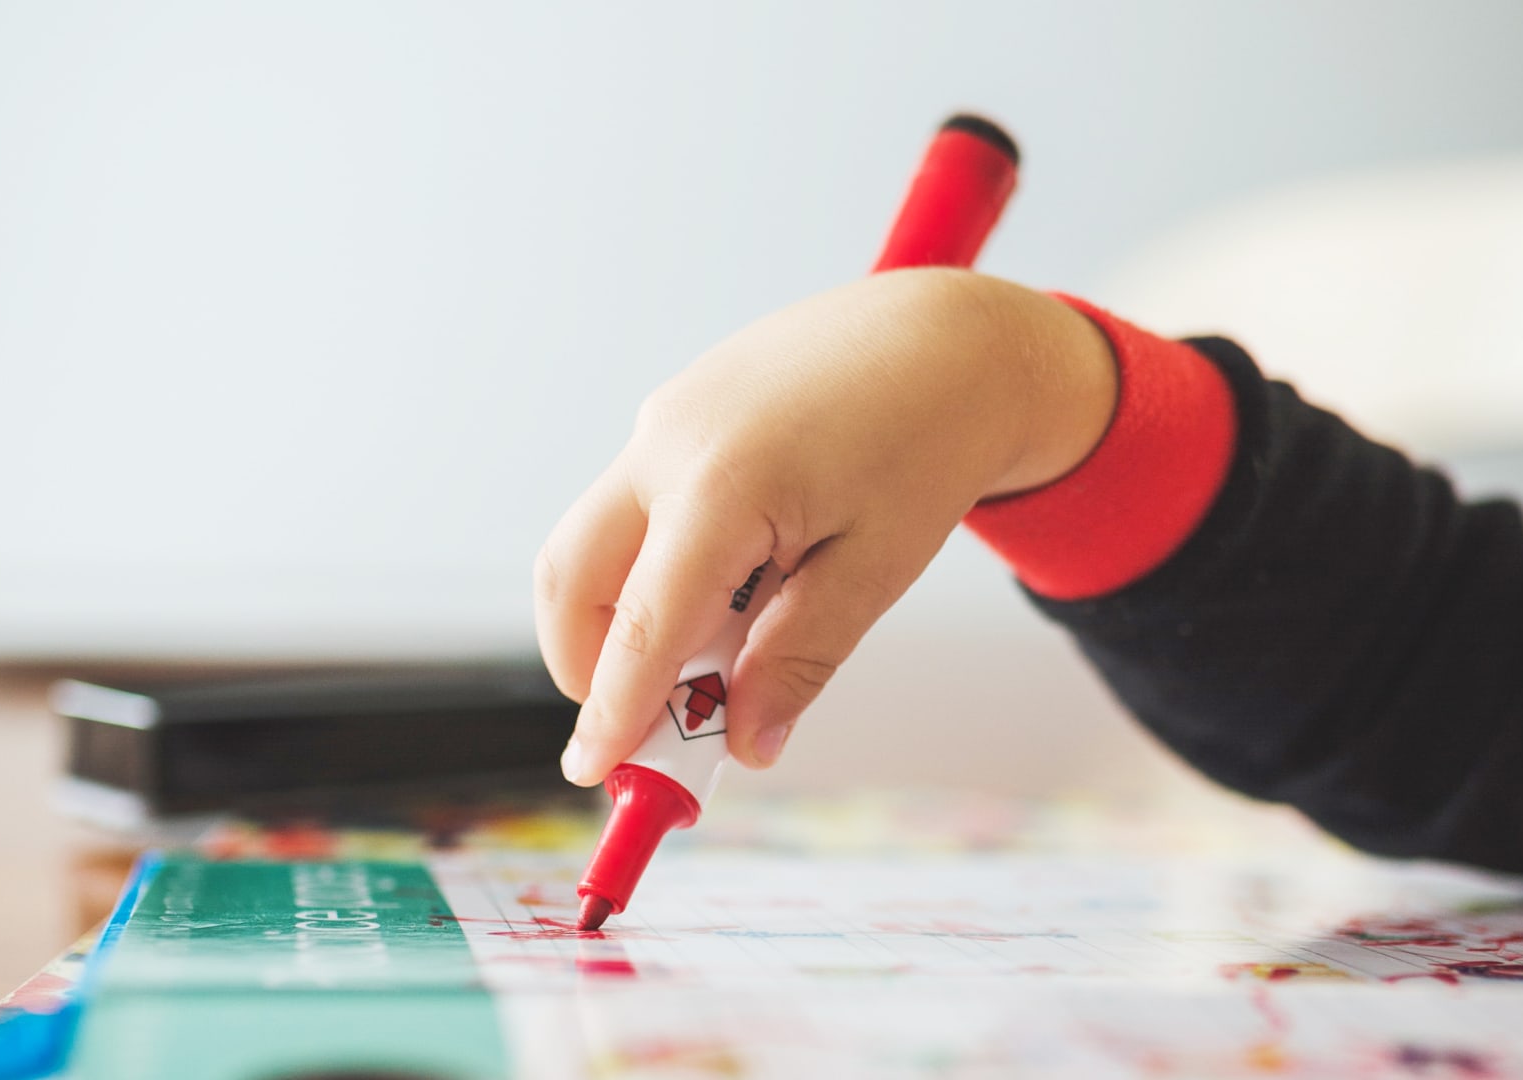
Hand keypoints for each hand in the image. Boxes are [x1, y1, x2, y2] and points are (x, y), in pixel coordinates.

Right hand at [535, 268, 1116, 784]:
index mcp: (723, 485)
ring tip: (726, 642)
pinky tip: (744, 576)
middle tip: (646, 721)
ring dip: (629, 612)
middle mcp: (669, 443)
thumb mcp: (876, 568)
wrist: (951, 334)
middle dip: (587, 663)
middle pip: (571, 578)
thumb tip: (745, 743)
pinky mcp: (675, 409)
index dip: (612, 710)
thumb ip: (799, 659)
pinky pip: (636, 504)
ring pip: (596, 541)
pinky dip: (660, 564)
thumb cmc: (928, 442)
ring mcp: (663, 417)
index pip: (642, 626)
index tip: (594, 773)